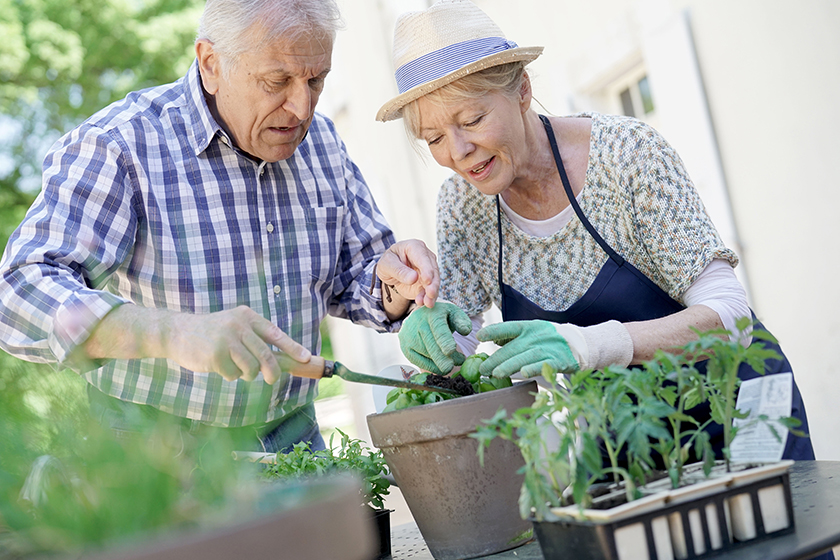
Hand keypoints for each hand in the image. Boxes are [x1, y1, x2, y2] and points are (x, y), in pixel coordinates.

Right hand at [162, 306, 310, 383]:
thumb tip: (284, 360)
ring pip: (250, 368)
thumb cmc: (212, 333)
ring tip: (234, 366)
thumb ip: (255, 339)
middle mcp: (238, 325)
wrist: (177, 332)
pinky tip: (217, 365)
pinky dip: (229, 375)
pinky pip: (232, 374)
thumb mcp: (235, 327)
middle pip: (266, 355)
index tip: (304, 358)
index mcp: (247, 316)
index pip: (275, 333)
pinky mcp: (215, 355)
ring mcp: (226, 340)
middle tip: (272, 379)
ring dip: (246, 374)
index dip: (292, 347)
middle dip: (272, 371)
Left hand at [377, 239, 439, 307]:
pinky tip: (423, 303)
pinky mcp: (428, 283)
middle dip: (432, 284)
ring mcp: (429, 270)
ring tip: (427, 303)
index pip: (423, 258)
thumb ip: (399, 270)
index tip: (427, 280)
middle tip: (430, 294)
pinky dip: (427, 298)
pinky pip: (429, 291)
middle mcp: (425, 257)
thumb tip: (414, 278)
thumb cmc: (389, 262)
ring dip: (431, 293)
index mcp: (415, 247)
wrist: (390, 271)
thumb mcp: (387, 264)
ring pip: (434, 282)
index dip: (427, 269)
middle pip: (432, 271)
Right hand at [398, 302, 471, 373]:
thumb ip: (462, 321)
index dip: (444, 340)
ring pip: (423, 353)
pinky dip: (429, 366)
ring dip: (438, 363)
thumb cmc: (442, 316)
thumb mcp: (454, 313)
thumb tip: (465, 331)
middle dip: (441, 358)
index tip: (451, 351)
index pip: (438, 328)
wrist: (421, 315)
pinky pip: (417, 360)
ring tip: (451, 365)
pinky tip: (440, 369)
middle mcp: (417, 322)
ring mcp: (408, 335)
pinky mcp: (405, 346)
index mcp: (432, 313)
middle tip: (451, 367)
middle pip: (429, 343)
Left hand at [476, 320, 577, 377]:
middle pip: (513, 347)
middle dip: (496, 358)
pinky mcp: (558, 361)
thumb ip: (515, 336)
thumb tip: (494, 341)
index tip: (479, 336)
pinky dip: (533, 368)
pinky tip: (523, 373)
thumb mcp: (534, 332)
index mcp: (530, 326)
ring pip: (525, 357)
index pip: (509, 327)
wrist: (582, 344)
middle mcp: (538, 336)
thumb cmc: (551, 339)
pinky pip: (544, 365)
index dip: (494, 331)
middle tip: (482, 368)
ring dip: (509, 365)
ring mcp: (548, 348)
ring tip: (495, 373)